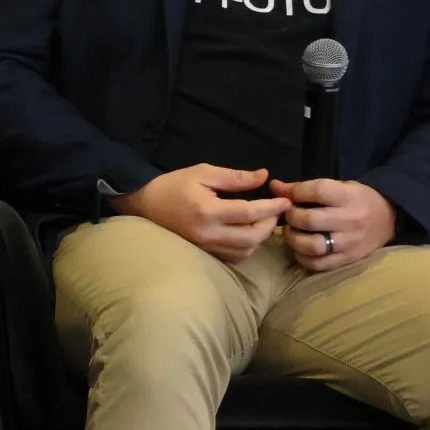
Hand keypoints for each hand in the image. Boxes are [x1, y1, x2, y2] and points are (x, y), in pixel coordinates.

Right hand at [110, 163, 289, 262]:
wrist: (144, 205)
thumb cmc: (173, 185)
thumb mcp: (203, 173)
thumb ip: (235, 177)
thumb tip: (263, 176)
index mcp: (208, 211)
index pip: (249, 212)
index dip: (272, 207)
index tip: (285, 200)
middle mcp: (209, 234)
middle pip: (252, 236)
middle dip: (269, 224)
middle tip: (275, 211)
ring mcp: (206, 247)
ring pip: (246, 250)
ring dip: (260, 236)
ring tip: (262, 220)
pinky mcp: (205, 254)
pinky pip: (234, 256)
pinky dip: (247, 246)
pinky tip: (246, 233)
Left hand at [270, 178, 396, 271]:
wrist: (388, 217)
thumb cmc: (356, 199)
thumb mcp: (337, 186)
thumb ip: (306, 187)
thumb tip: (275, 186)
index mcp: (349, 197)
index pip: (317, 191)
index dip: (296, 192)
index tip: (289, 196)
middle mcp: (351, 220)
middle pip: (309, 219)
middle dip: (291, 216)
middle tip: (289, 215)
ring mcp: (350, 242)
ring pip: (312, 245)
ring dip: (294, 239)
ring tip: (292, 232)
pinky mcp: (348, 259)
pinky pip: (319, 264)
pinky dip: (303, 257)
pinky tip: (301, 249)